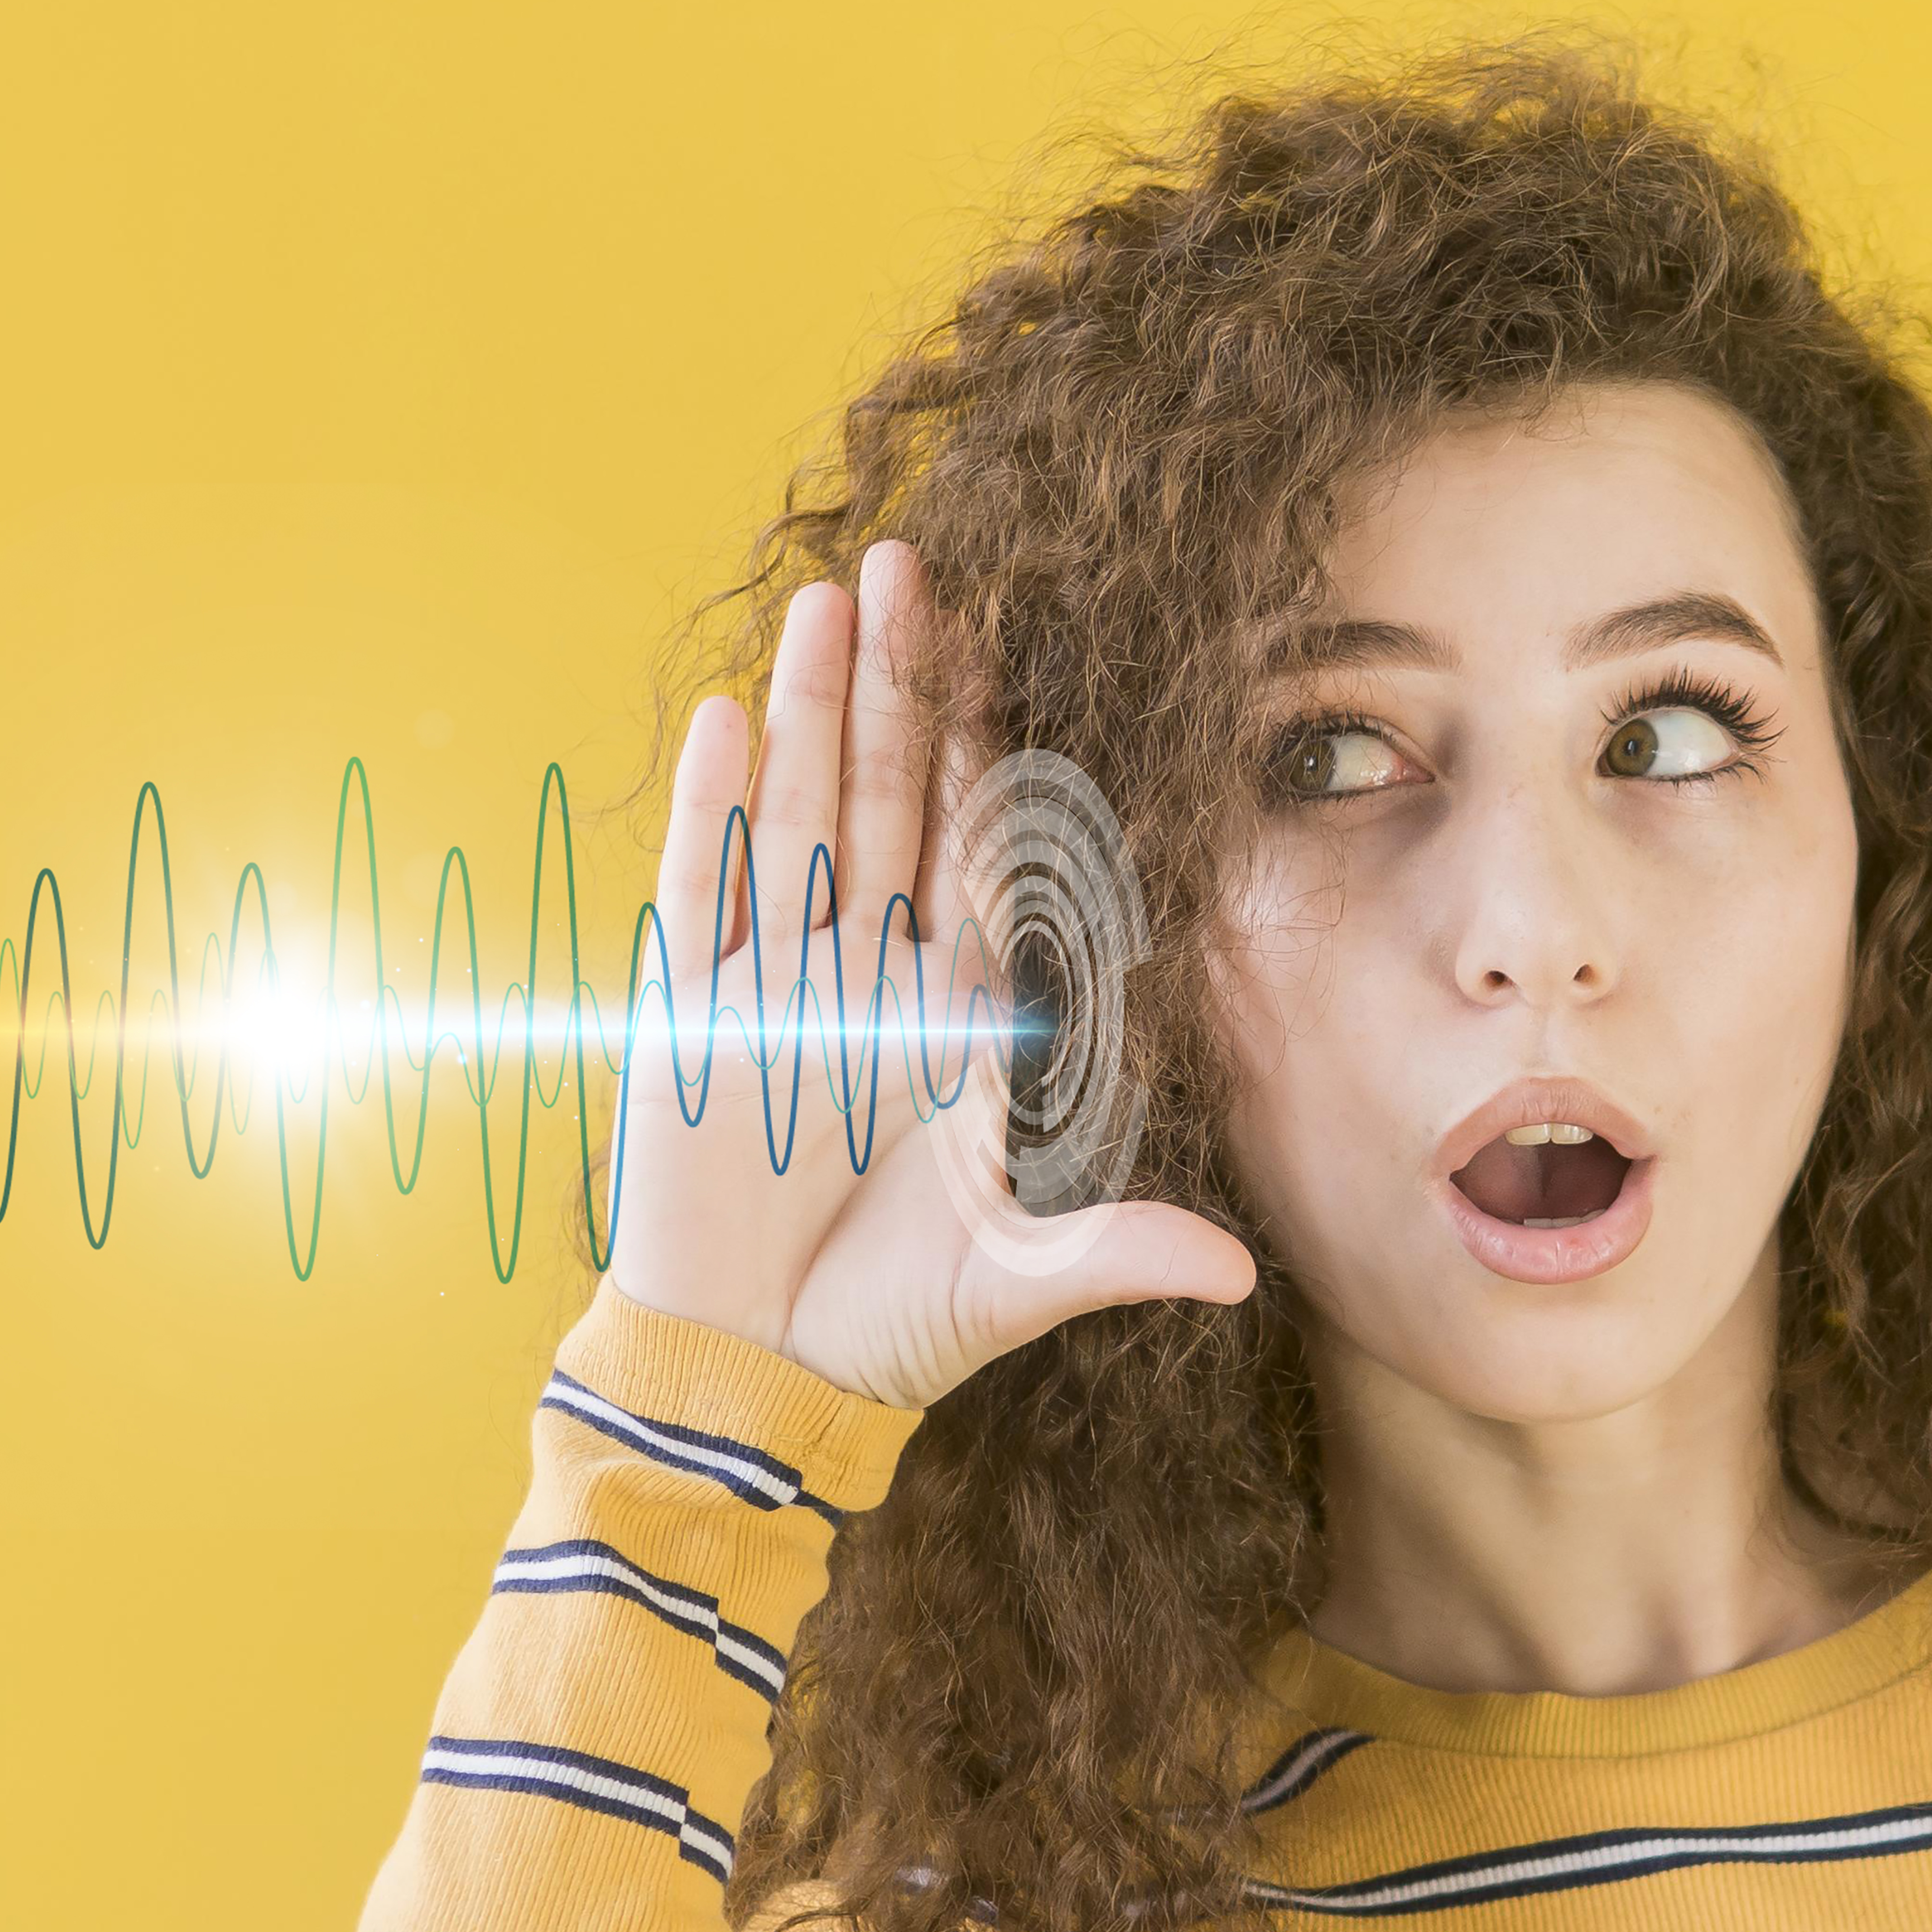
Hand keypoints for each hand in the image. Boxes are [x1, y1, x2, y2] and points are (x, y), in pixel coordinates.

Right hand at [600, 540, 1257, 1408]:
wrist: (763, 1369)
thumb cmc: (891, 1326)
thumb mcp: (1016, 1283)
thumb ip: (1118, 1251)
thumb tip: (1241, 1274)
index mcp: (956, 1014)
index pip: (983, 851)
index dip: (993, 749)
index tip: (1010, 646)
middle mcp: (871, 976)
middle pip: (893, 797)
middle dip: (903, 682)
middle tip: (915, 562)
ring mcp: (775, 981)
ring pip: (802, 810)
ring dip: (812, 706)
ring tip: (830, 601)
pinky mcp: (689, 1010)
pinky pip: (702, 885)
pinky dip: (713, 804)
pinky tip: (725, 716)